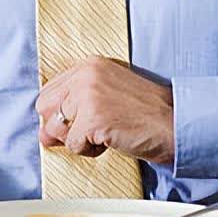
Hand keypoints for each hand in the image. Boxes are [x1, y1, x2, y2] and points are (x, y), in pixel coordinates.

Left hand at [36, 56, 174, 163]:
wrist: (174, 123)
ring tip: (104, 134)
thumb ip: (74, 107)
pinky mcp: (93, 119)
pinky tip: (111, 140)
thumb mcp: (106, 95)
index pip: (48, 92)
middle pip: (44, 109)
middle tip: (90, 132)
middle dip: (62, 128)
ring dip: (78, 140)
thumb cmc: (144, 113)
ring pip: (56, 129)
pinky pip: (74, 145)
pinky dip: (90, 151)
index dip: (59, 114)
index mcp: (88, 65)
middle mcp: (85, 75)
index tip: (78, 122)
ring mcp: (88, 95)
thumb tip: (44, 135)